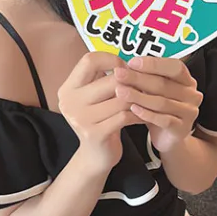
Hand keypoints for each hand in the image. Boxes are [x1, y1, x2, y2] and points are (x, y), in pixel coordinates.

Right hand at [58, 52, 139, 169]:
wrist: (95, 156)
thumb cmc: (100, 119)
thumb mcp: (95, 96)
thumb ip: (103, 78)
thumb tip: (130, 59)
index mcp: (68, 88)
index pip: (89, 60)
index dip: (111, 60)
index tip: (125, 67)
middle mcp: (69, 102)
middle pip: (110, 79)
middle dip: (132, 81)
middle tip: (145, 84)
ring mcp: (80, 119)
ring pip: (121, 98)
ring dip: (139, 98)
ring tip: (148, 98)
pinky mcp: (95, 134)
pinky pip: (125, 116)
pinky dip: (139, 114)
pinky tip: (145, 115)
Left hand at [114, 56, 202, 152]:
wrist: (167, 137)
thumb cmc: (159, 108)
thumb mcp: (154, 90)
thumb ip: (145, 77)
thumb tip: (123, 66)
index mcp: (187, 80)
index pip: (174, 67)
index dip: (153, 64)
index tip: (131, 62)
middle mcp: (192, 94)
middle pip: (164, 84)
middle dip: (138, 78)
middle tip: (119, 74)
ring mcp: (189, 112)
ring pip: (162, 102)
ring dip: (138, 96)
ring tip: (120, 92)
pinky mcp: (182, 128)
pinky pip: (163, 120)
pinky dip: (146, 114)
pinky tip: (132, 109)